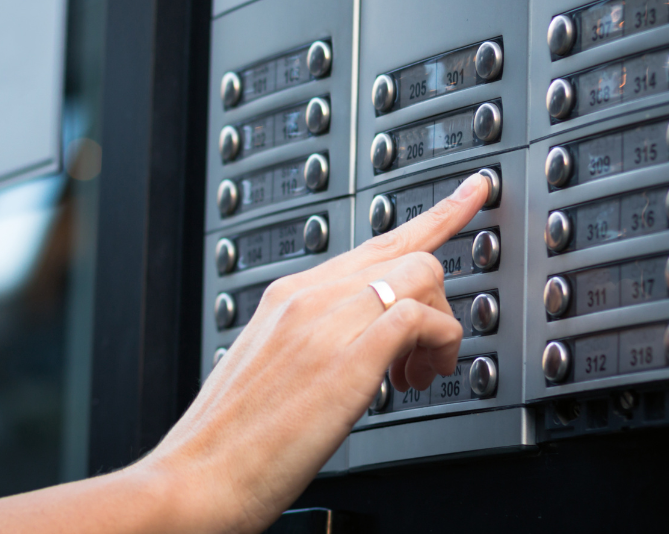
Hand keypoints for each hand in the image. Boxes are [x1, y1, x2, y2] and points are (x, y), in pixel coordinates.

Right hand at [138, 172, 489, 533]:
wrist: (198, 476)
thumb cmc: (230, 440)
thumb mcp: (269, 370)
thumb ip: (313, 342)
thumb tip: (358, 350)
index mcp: (287, 296)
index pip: (372, 243)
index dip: (434, 217)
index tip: (470, 192)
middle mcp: (307, 295)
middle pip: (405, 251)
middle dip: (440, 295)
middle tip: (436, 349)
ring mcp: (325, 321)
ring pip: (419, 275)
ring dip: (439, 327)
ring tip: (418, 378)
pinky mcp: (347, 356)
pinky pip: (418, 317)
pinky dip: (437, 344)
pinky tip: (416, 378)